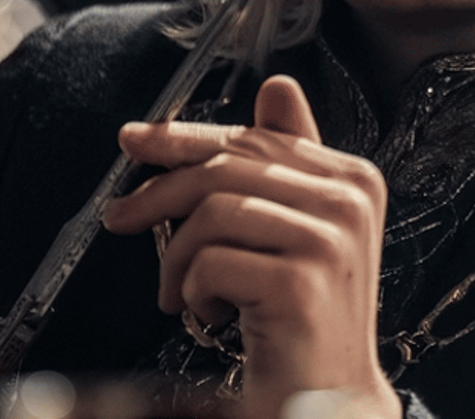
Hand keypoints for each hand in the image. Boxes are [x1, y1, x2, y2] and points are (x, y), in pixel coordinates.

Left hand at [103, 76, 400, 418]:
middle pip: (229, 168)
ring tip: (182, 292)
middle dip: (161, 193)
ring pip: (214, 212)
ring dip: (179, 259)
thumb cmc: (307, 320)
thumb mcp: (303, 228)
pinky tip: (214, 314)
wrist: (332, 402)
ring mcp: (329, 240)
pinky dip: (195, 292)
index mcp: (353, 177)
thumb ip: (288, 162)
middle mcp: (350, 200)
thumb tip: (277, 87)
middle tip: (121, 218)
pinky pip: (212, 263)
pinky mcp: (301, 284)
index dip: (187, 138)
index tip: (137, 140)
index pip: (256, 139)